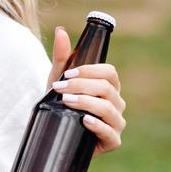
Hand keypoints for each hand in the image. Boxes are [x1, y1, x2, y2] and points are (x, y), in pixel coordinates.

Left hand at [48, 26, 125, 154]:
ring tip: (66, 101)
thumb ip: (62, 57)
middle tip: (60, 88)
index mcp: (109, 86)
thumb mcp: (58, 80)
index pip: (109, 72)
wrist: (54, 133)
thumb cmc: (60, 105)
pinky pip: (110, 133)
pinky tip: (85, 120)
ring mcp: (116, 123)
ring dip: (86, 103)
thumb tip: (60, 30)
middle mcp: (117, 103)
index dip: (90, 71)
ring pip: (108, 109)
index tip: (68, 73)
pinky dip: (98, 126)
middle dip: (82, 86)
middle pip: (107, 89)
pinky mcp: (112, 141)